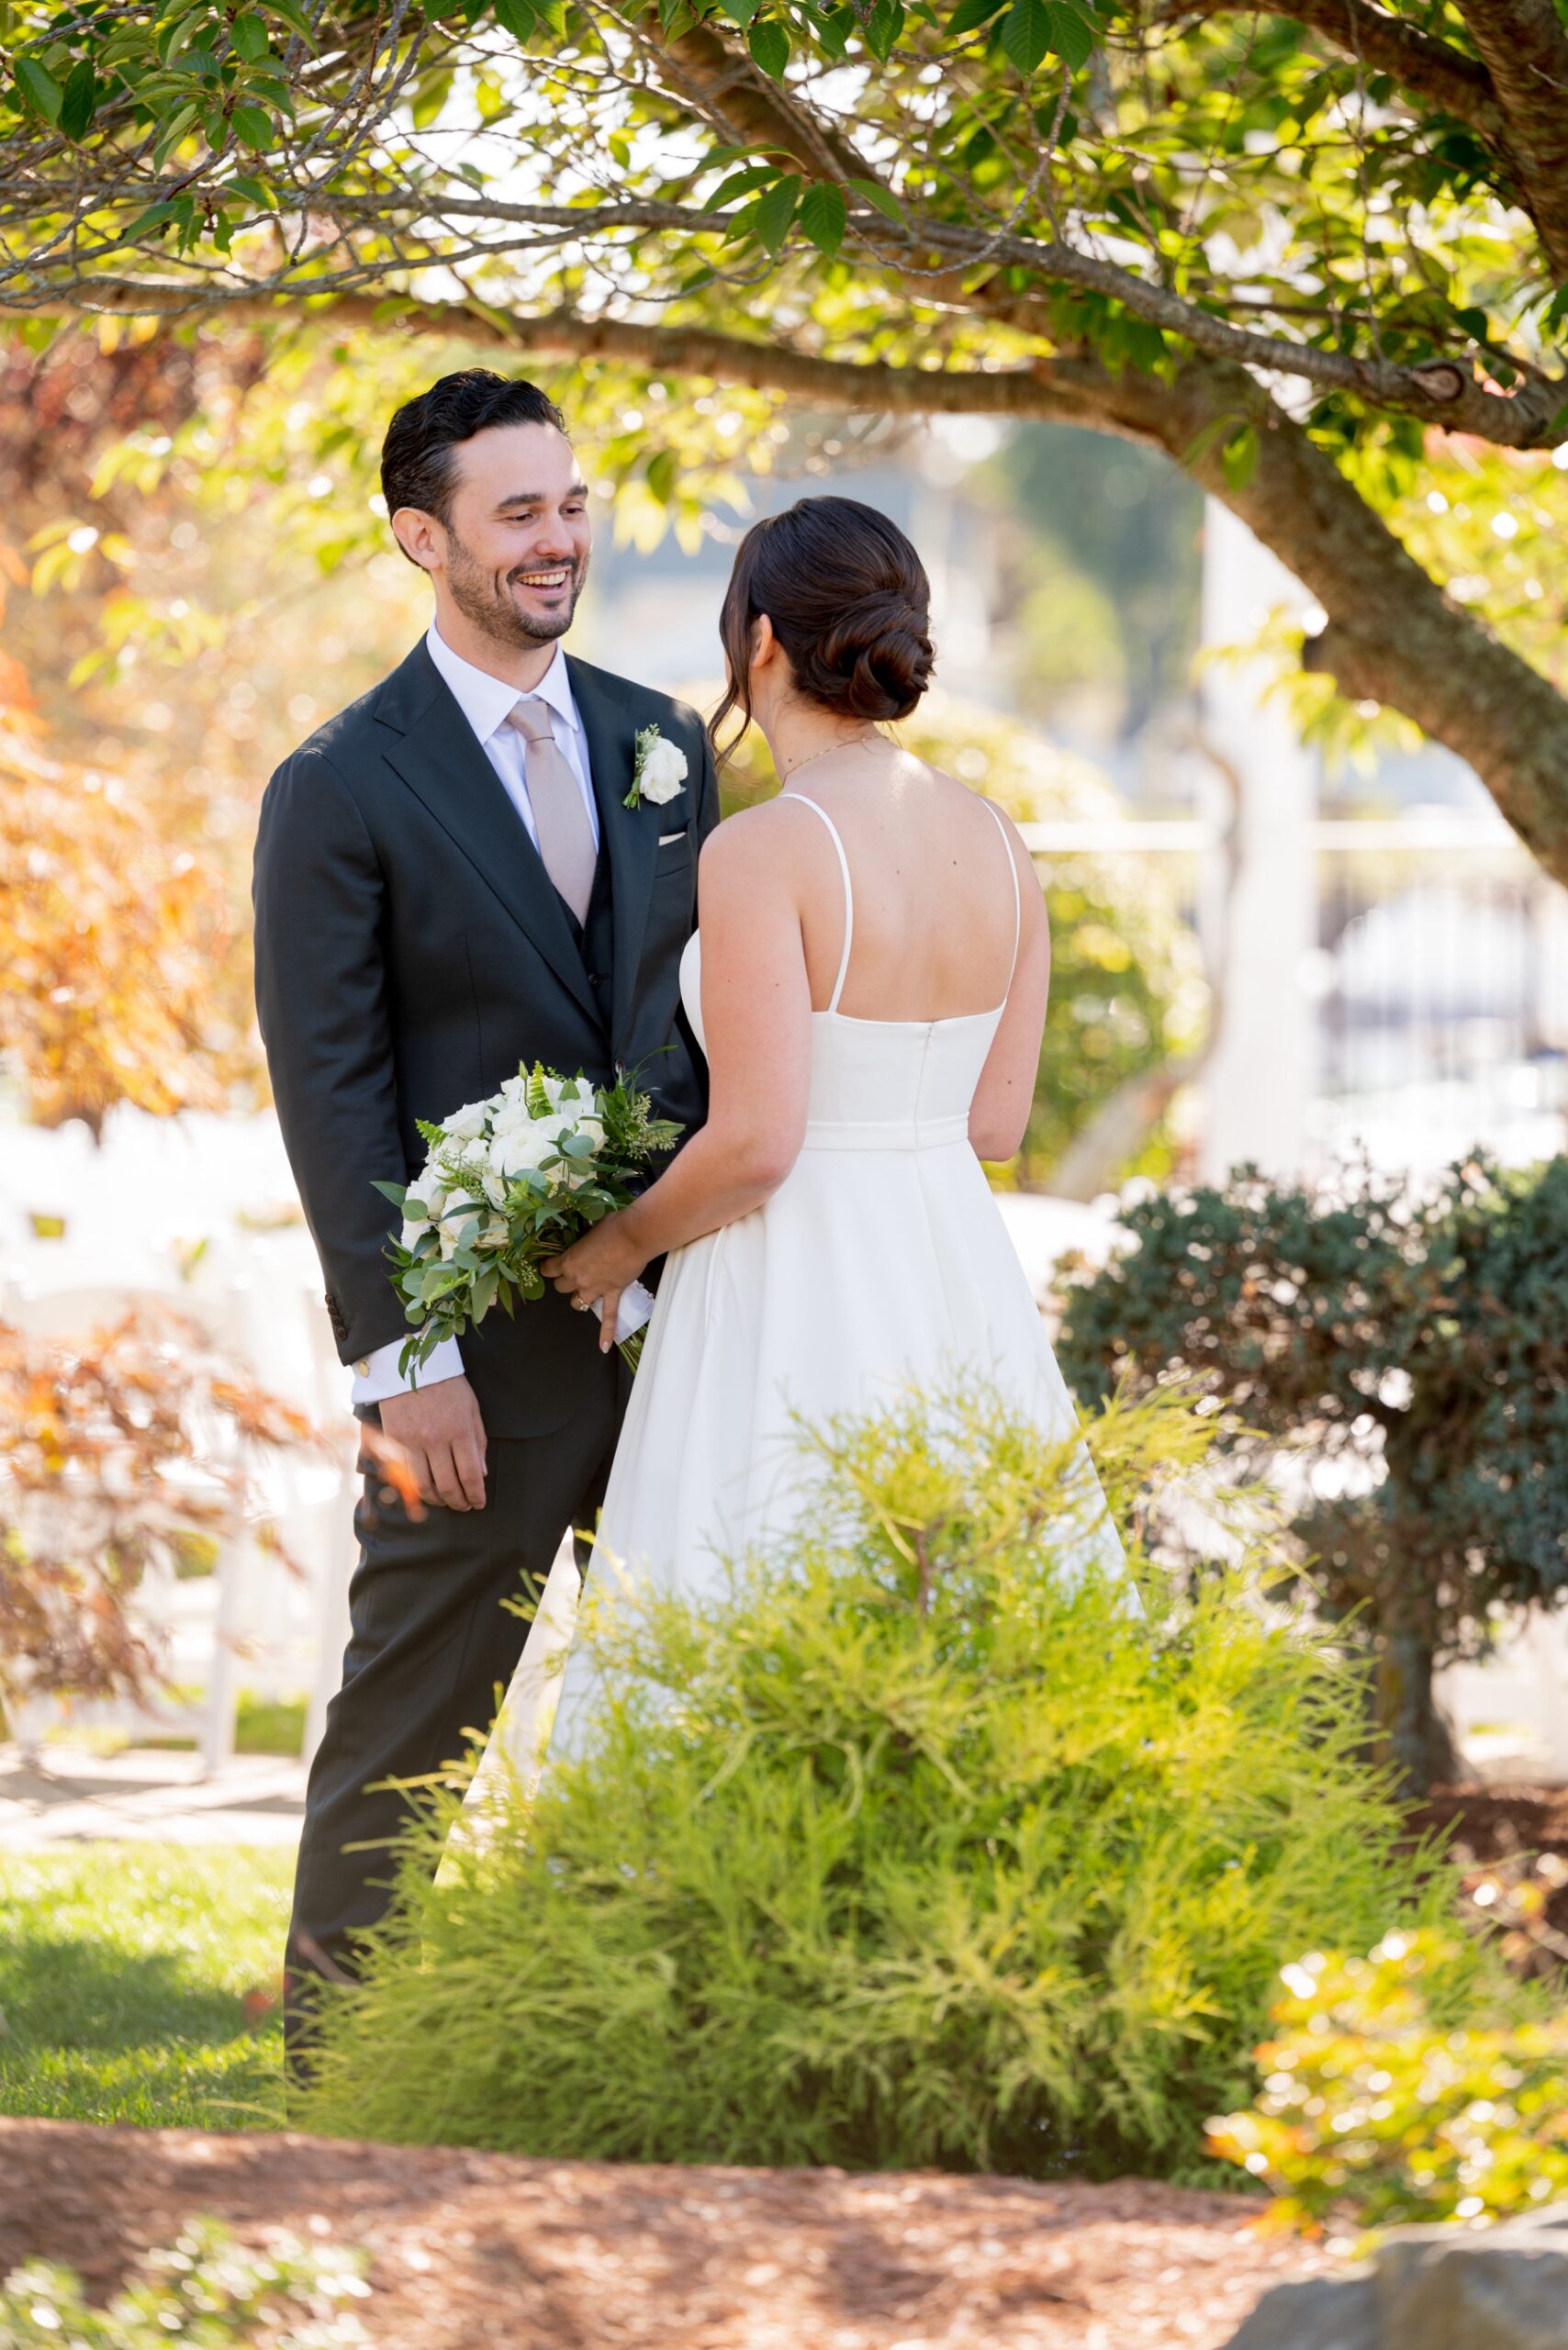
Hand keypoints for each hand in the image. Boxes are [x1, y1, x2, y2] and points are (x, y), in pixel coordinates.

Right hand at [378, 1373, 487, 1510]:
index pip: (471, 1475)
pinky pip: (405, 1473)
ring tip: (446, 1501)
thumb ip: (478, 1440)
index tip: (479, 1503)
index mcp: (460, 1430)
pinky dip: (416, 1487)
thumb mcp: (472, 1407)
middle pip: (448, 1486)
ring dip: (437, 1500)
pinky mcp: (394, 1440)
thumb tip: (482, 1473)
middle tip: (464, 1506)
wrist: (410, 1364)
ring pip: (424, 1486)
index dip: (476, 1495)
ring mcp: (412, 1441)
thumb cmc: (447, 1384)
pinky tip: (426, 1489)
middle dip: (459, 1502)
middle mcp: (436, 1440)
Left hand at [542, 1213, 648, 1353]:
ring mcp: (594, 1289)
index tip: (550, 1266)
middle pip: (561, 1288)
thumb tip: (586, 1243)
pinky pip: (609, 1317)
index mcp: (568, 1260)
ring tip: (584, 1295)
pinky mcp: (612, 1294)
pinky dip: (607, 1332)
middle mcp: (577, 1278)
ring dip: (578, 1299)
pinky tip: (604, 1346)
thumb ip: (583, 1243)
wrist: (635, 1235)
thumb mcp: (589, 1231)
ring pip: (578, 1303)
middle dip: (565, 1282)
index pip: (549, 1270)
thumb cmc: (612, 1226)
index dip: (549, 1268)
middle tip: (573, 1275)